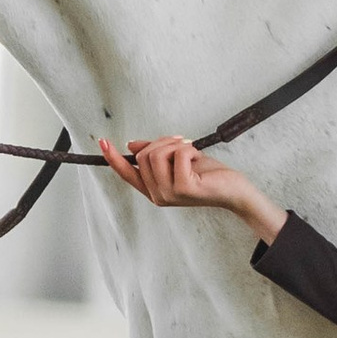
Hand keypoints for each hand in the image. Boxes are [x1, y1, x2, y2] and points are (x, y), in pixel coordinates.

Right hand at [98, 137, 287, 243]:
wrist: (233, 189)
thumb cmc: (208, 175)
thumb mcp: (177, 159)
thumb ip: (155, 154)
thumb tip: (132, 145)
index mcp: (153, 190)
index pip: (127, 174)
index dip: (113, 158)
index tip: (102, 141)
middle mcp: (157, 196)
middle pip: (144, 156)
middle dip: (163, 142)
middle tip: (182, 144)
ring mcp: (169, 195)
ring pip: (157, 154)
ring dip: (176, 145)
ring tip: (190, 151)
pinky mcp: (183, 189)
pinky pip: (178, 156)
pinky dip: (188, 150)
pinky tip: (197, 158)